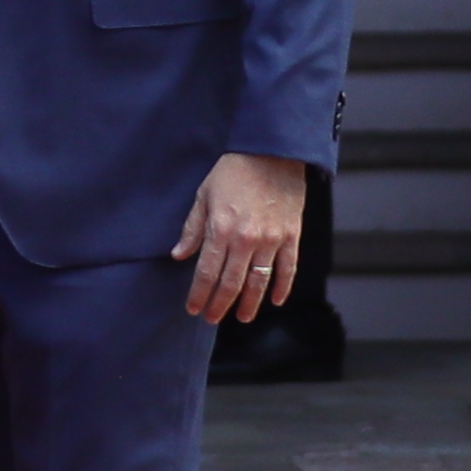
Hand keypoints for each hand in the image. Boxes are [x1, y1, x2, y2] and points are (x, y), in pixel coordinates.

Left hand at [173, 151, 310, 323]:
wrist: (273, 152)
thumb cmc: (234, 171)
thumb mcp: (204, 195)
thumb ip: (193, 228)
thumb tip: (179, 255)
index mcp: (221, 229)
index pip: (207, 272)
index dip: (200, 294)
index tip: (193, 308)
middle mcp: (246, 239)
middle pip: (231, 282)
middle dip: (220, 304)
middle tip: (212, 318)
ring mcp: (272, 239)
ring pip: (259, 281)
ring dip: (250, 303)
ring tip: (242, 317)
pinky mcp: (292, 235)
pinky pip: (288, 268)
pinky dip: (282, 287)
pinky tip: (274, 301)